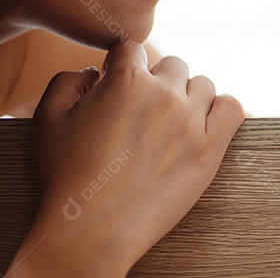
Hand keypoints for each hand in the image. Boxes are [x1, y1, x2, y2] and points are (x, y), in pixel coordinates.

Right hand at [7, 39, 244, 276]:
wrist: (92, 229)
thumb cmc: (66, 175)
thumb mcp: (48, 119)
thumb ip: (67, 80)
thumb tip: (92, 72)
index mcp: (125, 79)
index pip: (132, 50)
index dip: (121, 67)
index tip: (117, 87)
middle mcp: (163, 93)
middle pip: (173, 66)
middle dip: (158, 82)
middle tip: (144, 113)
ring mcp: (191, 120)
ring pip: (203, 85)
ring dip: (189, 97)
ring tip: (171, 123)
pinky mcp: (210, 148)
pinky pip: (232, 109)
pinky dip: (222, 110)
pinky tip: (206, 123)